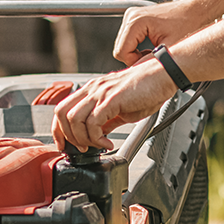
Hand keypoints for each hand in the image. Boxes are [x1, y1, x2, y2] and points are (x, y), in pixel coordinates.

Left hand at [53, 60, 175, 150]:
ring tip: (96, 146)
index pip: (62, 108)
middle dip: (67, 136)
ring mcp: (101, 92)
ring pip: (73, 119)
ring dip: (82, 139)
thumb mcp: (123, 108)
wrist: (164, 74)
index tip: (65, 144)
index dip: (58, 130)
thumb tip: (99, 135)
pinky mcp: (112, 99)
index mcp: (92, 90)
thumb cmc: (149, 88)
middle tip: (82, 148)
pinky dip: (97, 138)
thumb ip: (108, 120)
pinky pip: (93, 123)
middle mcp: (93, 89)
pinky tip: (108, 143)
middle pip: (61, 113)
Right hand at [113, 2, 218, 65]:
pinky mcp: (136, 20)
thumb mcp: (169, 49)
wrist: (194, 12)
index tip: (150, 62)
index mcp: (136, 21)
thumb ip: (150, 62)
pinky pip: (130, 40)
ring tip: (156, 51)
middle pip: (120, 49)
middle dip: (136, 58)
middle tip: (155, 57)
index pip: (121, 52)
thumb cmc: (187, 25)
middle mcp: (131, 16)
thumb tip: (137, 75)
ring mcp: (131, 17)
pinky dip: (139, 48)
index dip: (134, 63)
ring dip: (138, 54)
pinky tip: (153, 47)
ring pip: (124, 46)